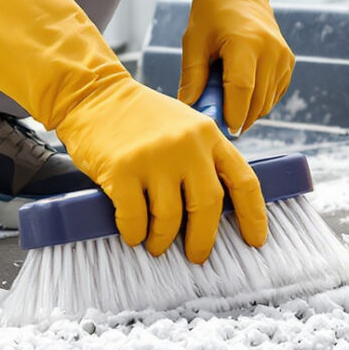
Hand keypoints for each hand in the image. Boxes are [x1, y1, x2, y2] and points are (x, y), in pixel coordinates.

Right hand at [55, 77, 267, 261]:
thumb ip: (203, 156)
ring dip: (163, 240)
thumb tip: (215, 210)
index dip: (253, 216)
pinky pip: (135, 218)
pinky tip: (133, 234)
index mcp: (208, 134)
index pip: (243, 181)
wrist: (93, 93)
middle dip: (203, 240)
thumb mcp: (184, 124)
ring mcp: (154, 157)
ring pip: (169, 218)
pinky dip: (135, 233)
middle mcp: (186, 145)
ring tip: (156, 245)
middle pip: (208, 206)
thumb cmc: (139, 117)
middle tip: (196, 256)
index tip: (255, 241)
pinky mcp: (122, 170)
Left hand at [175, 0, 294, 132]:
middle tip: (216, 118)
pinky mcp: (288, 61)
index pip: (242, 91)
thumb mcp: (194, 41)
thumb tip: (189, 109)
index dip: (232, 115)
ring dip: (247, 110)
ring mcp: (283, 57)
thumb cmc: (211, 12)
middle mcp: (270, 51)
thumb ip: (193, 76)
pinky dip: (258, 100)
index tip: (221, 130)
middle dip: (237, 117)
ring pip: (267, 102)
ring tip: (226, 98)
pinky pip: (274, 94)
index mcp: (245, 43)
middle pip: (256, 101)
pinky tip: (241, 92)